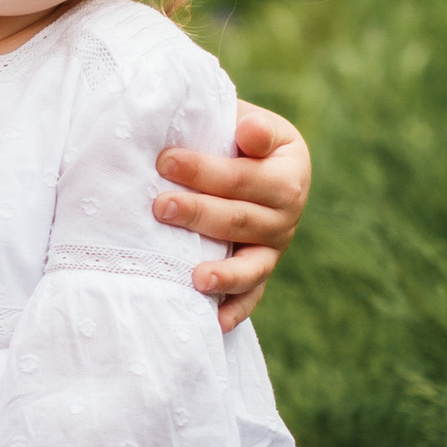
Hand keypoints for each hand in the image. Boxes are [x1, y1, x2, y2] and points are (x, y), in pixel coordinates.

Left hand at [156, 98, 310, 329]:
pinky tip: (214, 324)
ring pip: (250, 265)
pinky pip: (251, 297)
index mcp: (288, 172)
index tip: (164, 160)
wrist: (250, 161)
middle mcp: (287, 215)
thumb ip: (253, 128)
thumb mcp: (252, 123)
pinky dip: (235, 311)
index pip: (243, 176)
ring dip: (223, 274)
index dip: (204, 170)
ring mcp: (274, 248)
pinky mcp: (260, 273)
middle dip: (198, 214)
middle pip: (240, 220)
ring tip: (195, 279)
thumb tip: (249, 133)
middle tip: (159, 207)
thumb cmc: (238, 138)